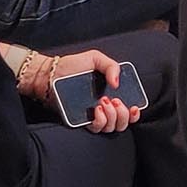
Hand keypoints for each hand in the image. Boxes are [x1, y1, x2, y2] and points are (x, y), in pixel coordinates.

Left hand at [24, 49, 141, 133]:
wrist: (51, 74)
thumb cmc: (72, 66)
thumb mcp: (95, 58)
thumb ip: (112, 66)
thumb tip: (117, 84)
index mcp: (111, 94)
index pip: (129, 111)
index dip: (135, 113)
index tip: (134, 106)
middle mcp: (104, 108)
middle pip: (123, 123)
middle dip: (124, 114)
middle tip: (116, 101)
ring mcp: (93, 116)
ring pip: (111, 128)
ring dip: (113, 116)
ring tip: (104, 102)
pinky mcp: (82, 122)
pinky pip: (96, 128)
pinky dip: (101, 121)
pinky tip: (97, 109)